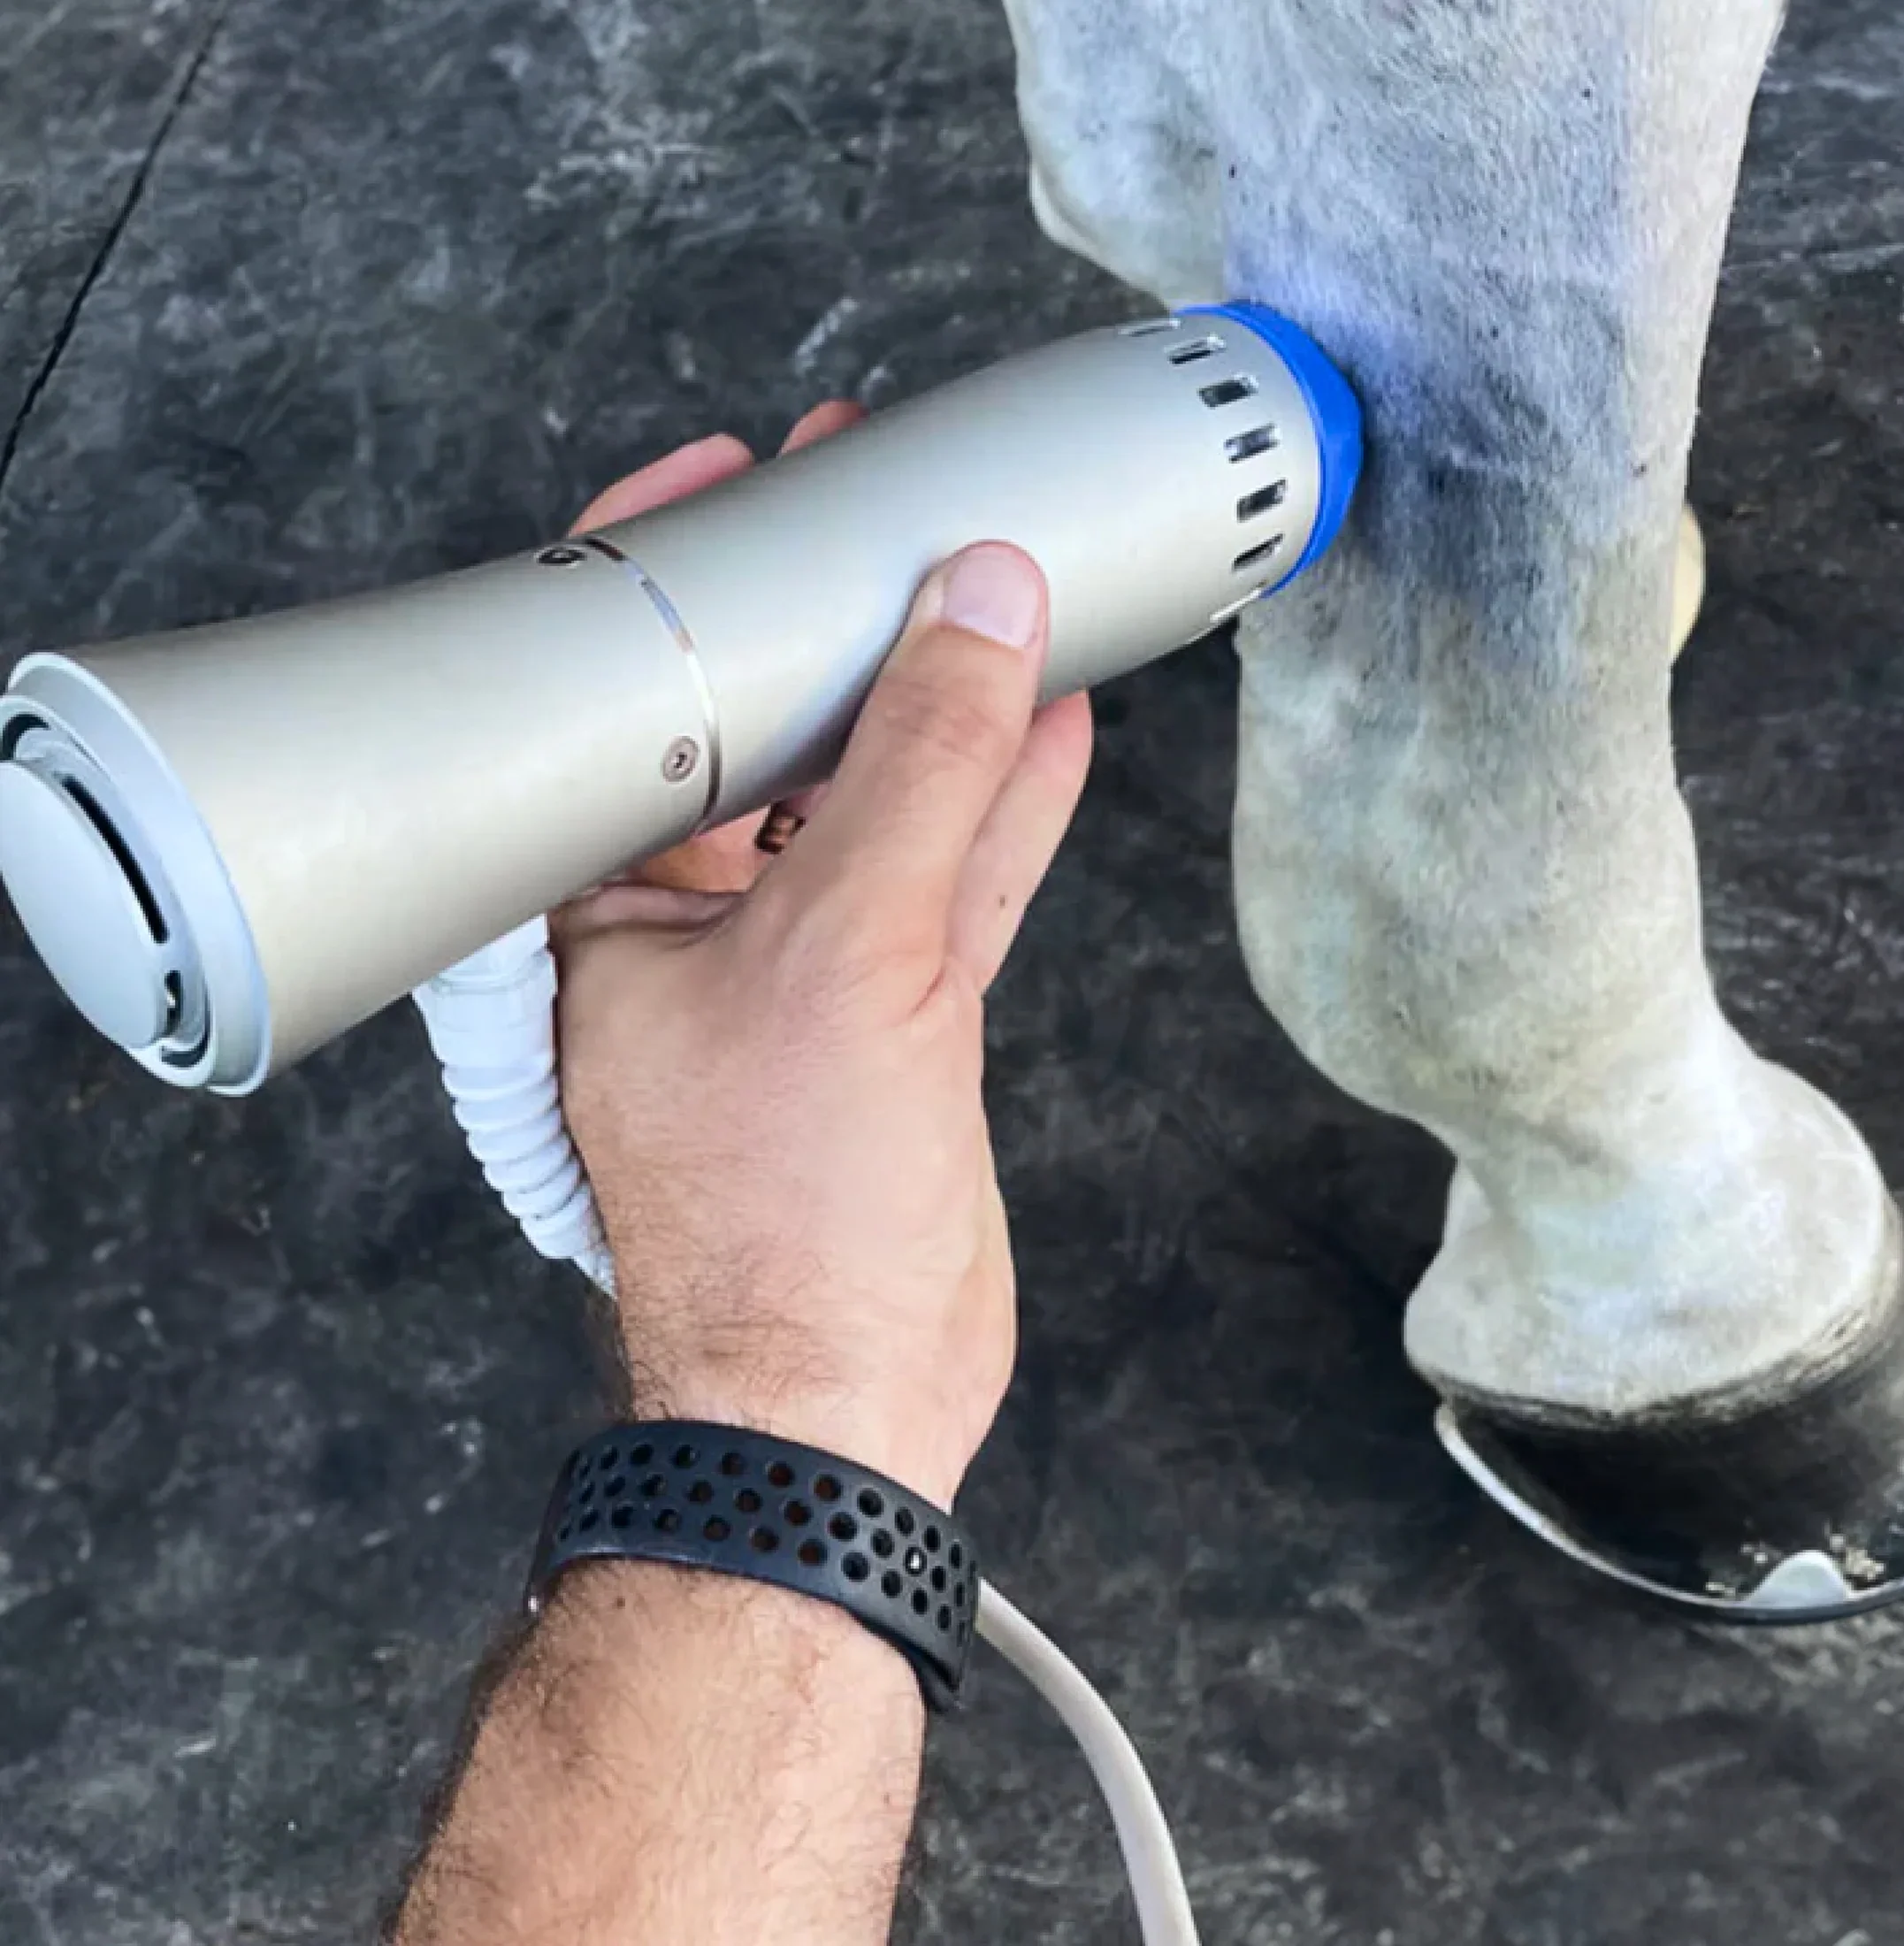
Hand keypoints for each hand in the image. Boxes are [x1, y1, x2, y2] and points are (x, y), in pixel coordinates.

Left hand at [552, 405, 1092, 1506]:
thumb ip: (926, 767)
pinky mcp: (887, 1005)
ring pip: (868, 789)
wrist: (846, 1393)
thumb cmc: (785, 1213)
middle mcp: (681, 918)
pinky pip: (945, 868)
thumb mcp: (854, 951)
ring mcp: (794, 959)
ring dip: (934, 693)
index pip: (625, 691)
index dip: (682, 571)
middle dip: (831, 612)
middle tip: (886, 486)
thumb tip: (984, 601)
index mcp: (599, 900)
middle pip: (759, 723)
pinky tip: (1052, 712)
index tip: (744, 473)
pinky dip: (999, 796)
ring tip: (995, 570)